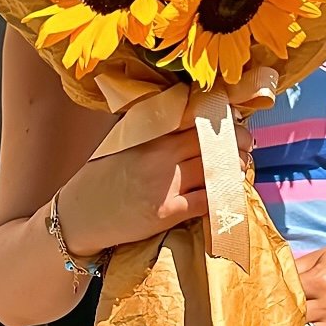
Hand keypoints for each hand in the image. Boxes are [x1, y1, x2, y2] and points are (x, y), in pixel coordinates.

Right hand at [57, 120, 253, 255]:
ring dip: (234, 168)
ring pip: (215, 169)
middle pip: (212, 142)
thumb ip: (147, 128)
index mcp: (149, 134)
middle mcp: (159, 154)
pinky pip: (207, 201)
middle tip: (248, 143)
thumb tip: (177, 109)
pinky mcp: (166, 212)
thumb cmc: (99, 178)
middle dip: (237, 141)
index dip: (220, 117)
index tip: (235, 118)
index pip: (195, 118)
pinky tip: (229, 193)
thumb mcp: (120, 142)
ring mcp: (164, 184)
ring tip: (241, 166)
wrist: (77, 216)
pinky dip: (223, 196)